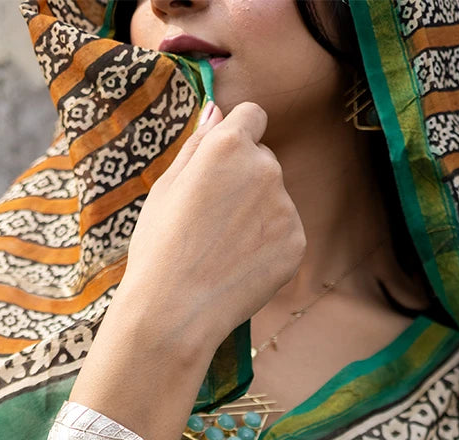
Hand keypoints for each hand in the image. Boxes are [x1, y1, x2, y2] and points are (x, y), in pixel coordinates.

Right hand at [120, 100, 306, 349]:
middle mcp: (266, 168)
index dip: (238, 135)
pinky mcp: (297, 243)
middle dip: (244, 180)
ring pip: (273, 200)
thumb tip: (218, 111)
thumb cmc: (161, 246)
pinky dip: (267, 246)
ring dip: (256, 215)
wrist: (176, 310)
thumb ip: (198, 144)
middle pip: (263, 160)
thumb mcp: (167, 186)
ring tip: (223, 249)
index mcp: (229, 146)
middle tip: (211, 221)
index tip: (224, 162)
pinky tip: (239, 266)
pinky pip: (284, 234)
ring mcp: (285, 208)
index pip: (253, 115)